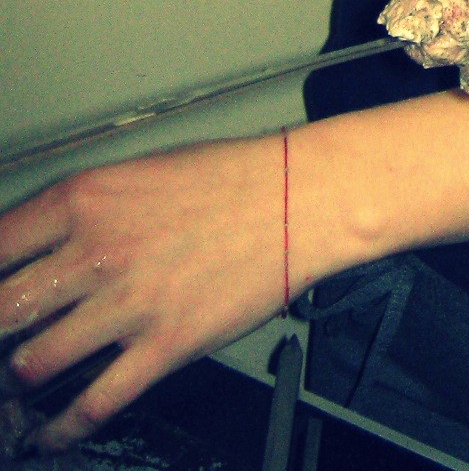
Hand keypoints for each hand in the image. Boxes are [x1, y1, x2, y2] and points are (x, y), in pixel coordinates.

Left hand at [0, 134, 285, 447]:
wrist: (300, 197)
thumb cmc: (229, 179)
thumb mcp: (139, 173)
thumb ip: (82, 212)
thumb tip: (33, 250)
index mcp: (87, 198)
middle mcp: (99, 250)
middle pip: (2, 310)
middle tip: (1, 338)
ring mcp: (130, 302)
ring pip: (34, 362)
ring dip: (20, 378)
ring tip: (20, 383)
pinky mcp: (164, 346)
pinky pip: (92, 404)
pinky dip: (59, 429)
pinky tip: (48, 433)